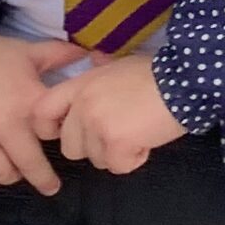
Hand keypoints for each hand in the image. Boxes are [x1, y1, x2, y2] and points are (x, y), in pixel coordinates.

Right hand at [0, 33, 92, 194]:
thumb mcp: (27, 50)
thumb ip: (59, 55)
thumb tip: (88, 55)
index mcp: (28, 102)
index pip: (53, 137)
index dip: (59, 141)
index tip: (64, 147)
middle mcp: (4, 125)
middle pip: (29, 166)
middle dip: (43, 179)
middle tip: (50, 186)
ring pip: (1, 175)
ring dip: (11, 177)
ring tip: (15, 173)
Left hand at [33, 55, 184, 175]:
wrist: (183, 81)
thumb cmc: (156, 72)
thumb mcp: (122, 64)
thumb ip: (101, 67)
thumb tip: (93, 59)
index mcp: (81, 85)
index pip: (41, 112)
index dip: (49, 128)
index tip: (68, 131)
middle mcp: (83, 107)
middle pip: (70, 146)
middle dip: (93, 146)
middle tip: (119, 133)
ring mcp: (98, 126)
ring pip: (95, 159)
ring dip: (116, 153)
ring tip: (139, 132)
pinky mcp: (116, 144)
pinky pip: (118, 166)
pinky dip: (134, 159)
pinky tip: (148, 140)